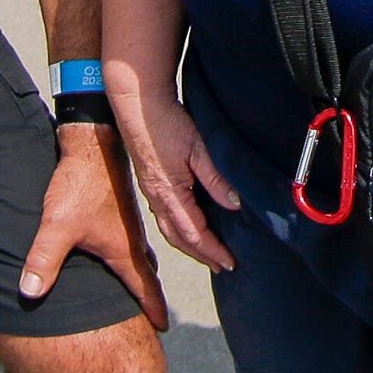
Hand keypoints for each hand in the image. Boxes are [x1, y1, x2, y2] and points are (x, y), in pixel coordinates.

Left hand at [18, 125, 168, 330]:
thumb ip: (42, 261)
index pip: (144, 287)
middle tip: (155, 316)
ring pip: (140, 256)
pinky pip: (131, 241)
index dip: (153, 309)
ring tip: (140, 288)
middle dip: (150, 296)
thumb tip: (28, 294)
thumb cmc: (80, 185)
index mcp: (124, 248)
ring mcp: (127, 222)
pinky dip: (132, 255)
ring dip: (142, 274)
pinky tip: (119, 253)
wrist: (92, 144)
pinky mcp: (119, 209)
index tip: (162, 329)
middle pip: (146, 274)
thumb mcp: (57, 226)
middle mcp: (132, 238)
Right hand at [111, 84, 240, 274]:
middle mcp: (157, 199)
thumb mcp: (198, 149)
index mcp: (170, 195)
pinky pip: (164, 217)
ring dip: (189, 245)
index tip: (230, 262)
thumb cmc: (166, 124)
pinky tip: (187, 225)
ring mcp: (151, 192)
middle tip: (221, 265)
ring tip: (207, 253)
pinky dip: (179, 229)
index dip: (213, 251)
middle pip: (180, 239)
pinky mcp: (149, 183)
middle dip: (202, 255)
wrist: (138, 106)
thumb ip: (216, 179)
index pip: (195, 234)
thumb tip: (235, 205)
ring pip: (170, 230)